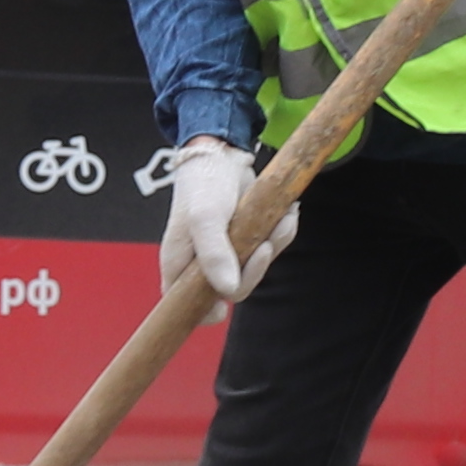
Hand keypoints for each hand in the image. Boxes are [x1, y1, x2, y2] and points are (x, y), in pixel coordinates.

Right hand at [155, 137, 294, 306]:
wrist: (224, 154)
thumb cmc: (203, 186)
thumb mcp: (205, 218)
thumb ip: (213, 254)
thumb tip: (228, 291)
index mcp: (180, 265)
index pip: (189, 306)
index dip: (208, 311)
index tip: (229, 299)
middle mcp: (203, 263)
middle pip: (234, 290)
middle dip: (255, 268)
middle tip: (263, 244)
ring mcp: (228, 253)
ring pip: (256, 268)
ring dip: (273, 244)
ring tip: (280, 217)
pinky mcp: (248, 239)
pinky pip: (269, 247)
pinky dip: (281, 232)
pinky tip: (286, 212)